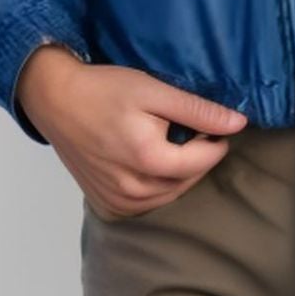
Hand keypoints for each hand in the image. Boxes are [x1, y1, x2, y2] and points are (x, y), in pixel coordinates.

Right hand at [20, 47, 247, 219]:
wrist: (55, 100)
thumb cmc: (103, 90)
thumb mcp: (153, 90)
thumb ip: (197, 110)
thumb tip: (238, 124)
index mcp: (148, 160)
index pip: (205, 160)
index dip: (215, 140)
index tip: (211, 122)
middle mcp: (133, 190)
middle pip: (188, 180)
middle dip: (197, 157)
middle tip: (190, 130)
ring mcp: (118, 202)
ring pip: (169, 195)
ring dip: (178, 173)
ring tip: (168, 143)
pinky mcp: (107, 205)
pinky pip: (147, 203)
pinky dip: (156, 186)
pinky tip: (148, 162)